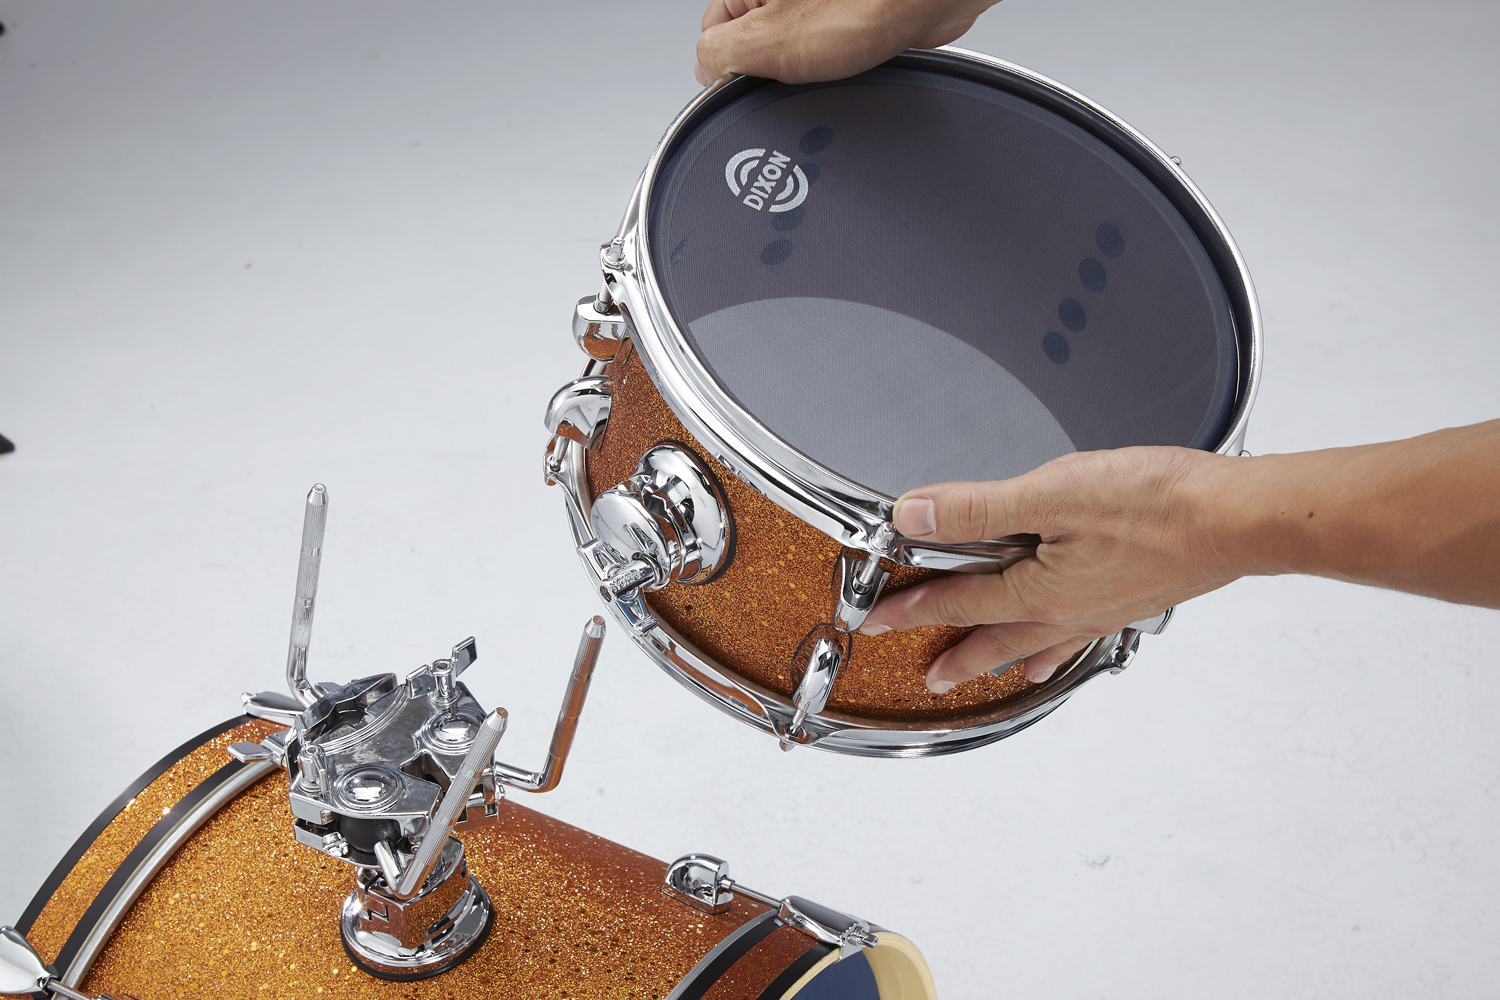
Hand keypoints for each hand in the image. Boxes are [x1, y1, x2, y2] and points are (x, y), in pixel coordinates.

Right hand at [695, 0, 1001, 85]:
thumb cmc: (869, 2)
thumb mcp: (769, 39)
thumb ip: (721, 53)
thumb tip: (705, 69)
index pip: (713, 31)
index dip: (727, 66)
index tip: (747, 83)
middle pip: (756, 41)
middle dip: (773, 70)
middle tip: (796, 74)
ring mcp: (821, 4)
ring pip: (797, 49)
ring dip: (811, 69)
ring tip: (833, 63)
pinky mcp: (853, 16)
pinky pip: (833, 49)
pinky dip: (842, 63)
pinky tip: (855, 61)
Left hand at [862, 421, 1499, 692]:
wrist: (1241, 517)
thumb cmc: (1158, 501)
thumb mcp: (1052, 493)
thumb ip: (978, 508)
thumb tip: (915, 518)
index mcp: (1039, 590)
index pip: (957, 602)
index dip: (911, 609)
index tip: (876, 622)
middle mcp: (1068, 612)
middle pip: (994, 638)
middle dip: (955, 655)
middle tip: (926, 677)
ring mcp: (1104, 610)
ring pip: (1039, 643)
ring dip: (1004, 659)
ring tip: (987, 673)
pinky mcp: (1136, 597)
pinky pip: (1080, 635)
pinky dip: (1059, 647)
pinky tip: (1064, 644)